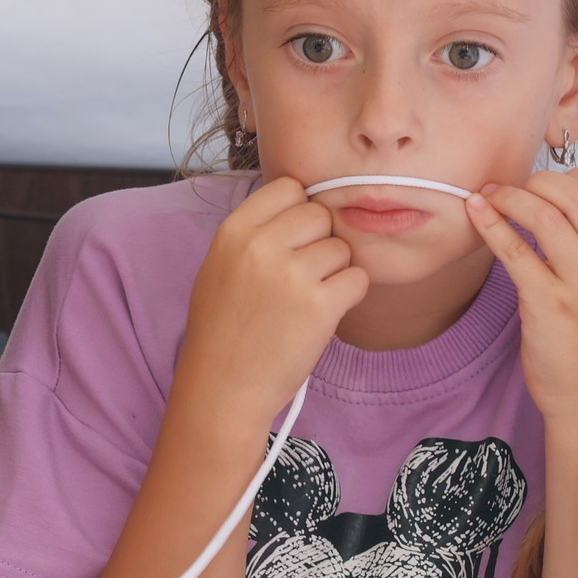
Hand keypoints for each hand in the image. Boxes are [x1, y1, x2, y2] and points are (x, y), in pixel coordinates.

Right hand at [182, 176, 368, 411]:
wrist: (222, 390)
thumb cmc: (222, 332)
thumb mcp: (219, 268)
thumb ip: (255, 234)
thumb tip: (302, 204)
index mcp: (233, 233)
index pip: (289, 188)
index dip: (298, 212)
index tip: (292, 241)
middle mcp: (261, 247)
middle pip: (320, 214)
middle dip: (319, 242)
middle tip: (302, 277)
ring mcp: (291, 276)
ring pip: (342, 248)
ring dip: (334, 273)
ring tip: (306, 301)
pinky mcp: (319, 306)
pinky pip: (358, 278)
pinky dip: (348, 296)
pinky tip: (323, 314)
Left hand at [466, 167, 577, 423]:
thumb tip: (561, 196)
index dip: (571, 174)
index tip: (544, 184)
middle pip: (576, 193)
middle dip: (537, 181)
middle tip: (510, 188)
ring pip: (546, 215)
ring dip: (510, 197)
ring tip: (488, 196)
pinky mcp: (549, 305)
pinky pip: (516, 251)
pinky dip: (491, 225)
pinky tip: (476, 213)